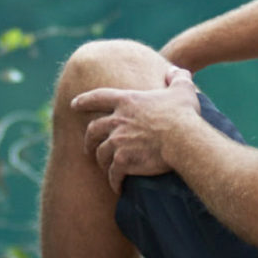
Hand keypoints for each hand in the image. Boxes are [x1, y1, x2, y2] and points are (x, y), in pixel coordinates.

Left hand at [71, 66, 199, 193]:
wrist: (182, 138)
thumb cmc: (183, 113)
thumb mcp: (182, 88)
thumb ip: (178, 77)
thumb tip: (175, 71)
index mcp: (127, 101)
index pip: (99, 97)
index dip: (84, 100)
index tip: (73, 104)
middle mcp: (117, 120)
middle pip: (93, 129)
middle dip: (88, 139)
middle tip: (88, 146)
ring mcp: (118, 141)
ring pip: (101, 153)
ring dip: (102, 162)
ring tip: (107, 169)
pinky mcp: (123, 161)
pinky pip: (113, 173)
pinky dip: (114, 181)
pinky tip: (118, 187)